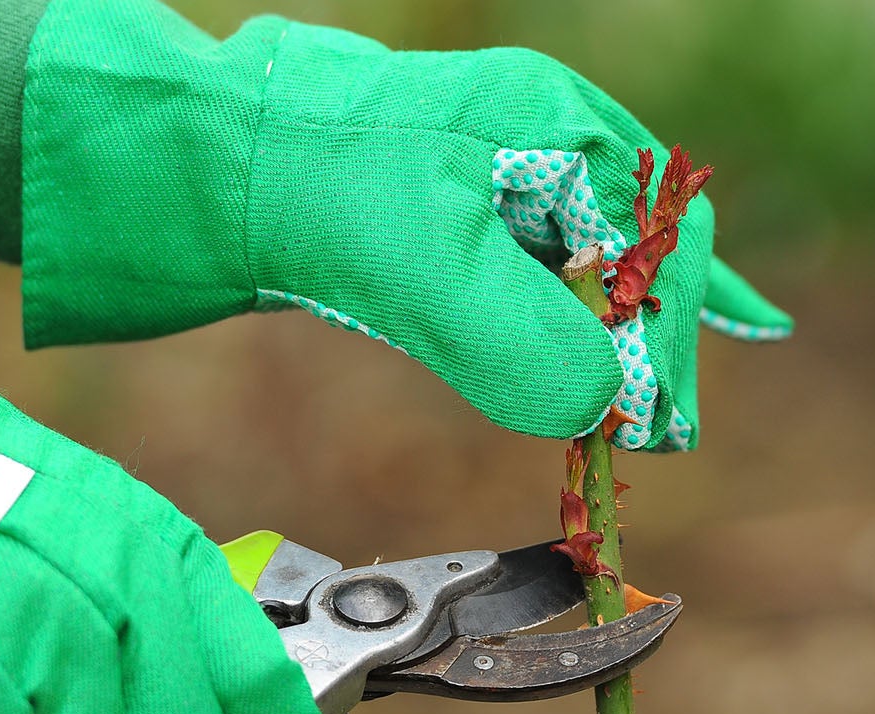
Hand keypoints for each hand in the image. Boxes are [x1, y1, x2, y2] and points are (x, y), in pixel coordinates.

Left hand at [21, 0, 790, 450]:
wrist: (201, 167)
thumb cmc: (315, 189)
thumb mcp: (428, 267)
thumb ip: (527, 340)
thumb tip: (604, 408)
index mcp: (552, 121)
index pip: (660, 235)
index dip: (672, 337)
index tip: (665, 428)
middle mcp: (538, 137)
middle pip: (638, 245)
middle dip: (657, 340)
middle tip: (664, 432)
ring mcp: (496, 173)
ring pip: (589, 265)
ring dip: (616, 340)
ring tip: (647, 414)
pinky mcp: (451, 216)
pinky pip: (536, 278)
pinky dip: (567, 327)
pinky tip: (600, 362)